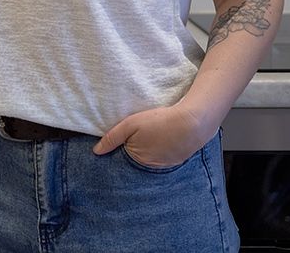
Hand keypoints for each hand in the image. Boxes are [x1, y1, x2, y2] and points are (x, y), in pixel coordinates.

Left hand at [91, 104, 212, 167]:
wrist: (193, 123)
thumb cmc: (160, 121)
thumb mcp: (130, 125)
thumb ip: (112, 138)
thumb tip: (96, 152)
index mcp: (137, 159)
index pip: (124, 157)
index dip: (124, 146)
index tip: (129, 136)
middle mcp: (151, 167)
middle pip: (138, 158)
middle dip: (138, 148)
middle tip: (146, 132)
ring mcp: (166, 166)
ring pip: (152, 158)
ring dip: (152, 148)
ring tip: (156, 134)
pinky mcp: (178, 161)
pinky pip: (165, 157)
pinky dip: (164, 149)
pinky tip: (167, 138)